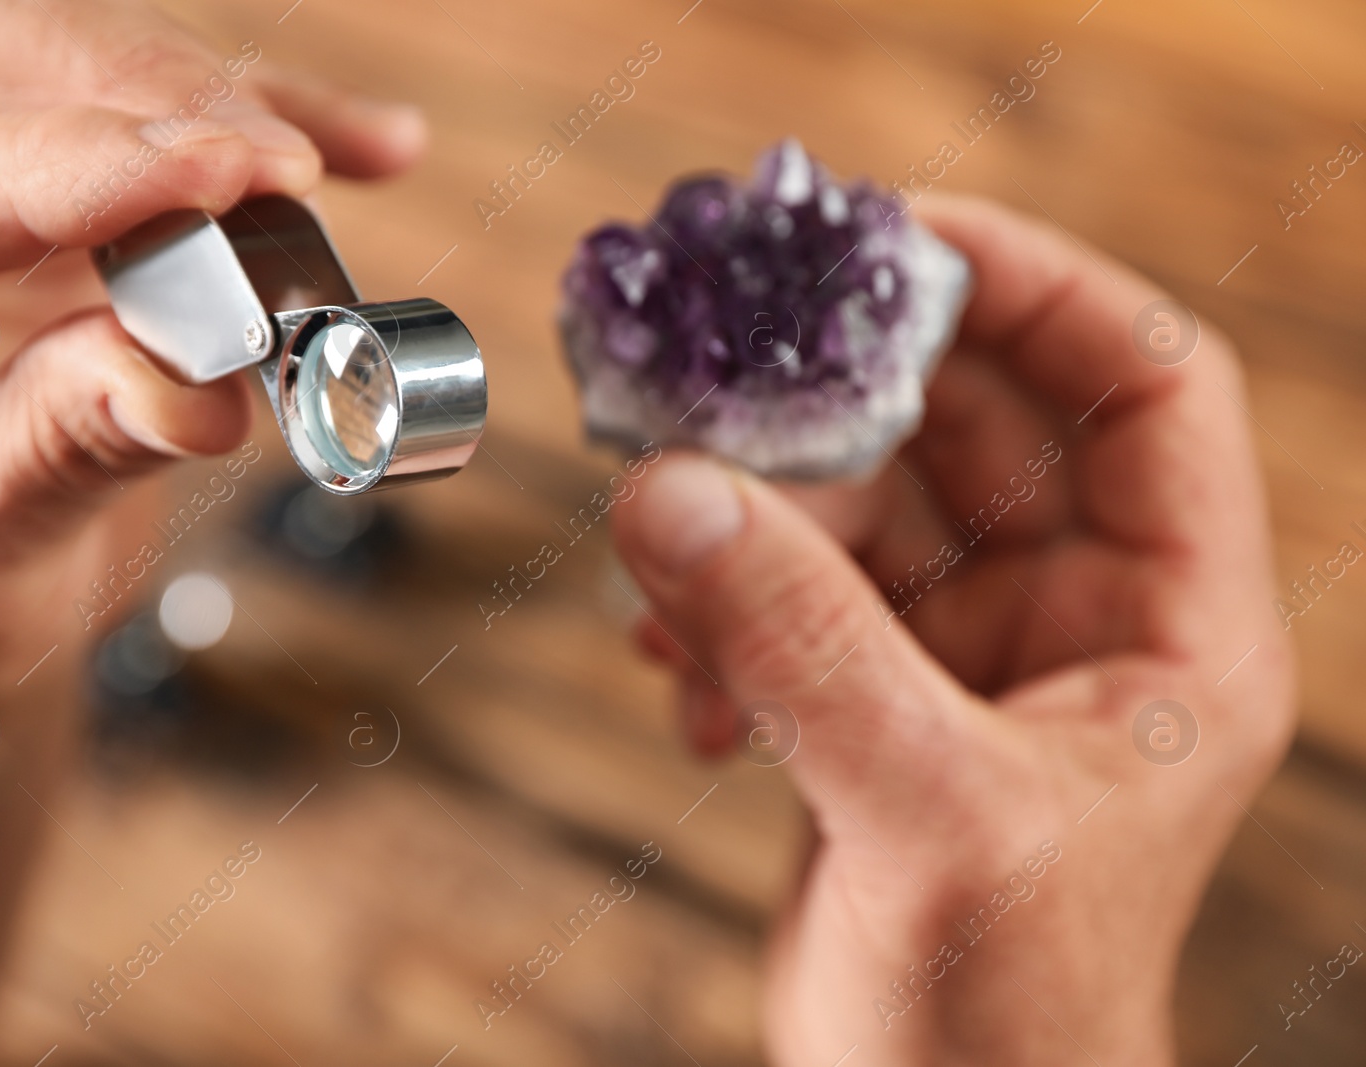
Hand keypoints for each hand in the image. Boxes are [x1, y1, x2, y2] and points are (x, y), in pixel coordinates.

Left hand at [0, 0, 425, 694]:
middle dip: (157, 96)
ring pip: (86, 61)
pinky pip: (154, 117)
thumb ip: (62, 450)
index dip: (87, 172)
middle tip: (277, 168)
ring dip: (226, 102)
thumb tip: (194, 390)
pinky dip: (261, 124)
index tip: (222, 179)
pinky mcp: (52, 189)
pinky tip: (357, 145)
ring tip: (335, 164)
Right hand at [614, 195, 1294, 1065]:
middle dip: (842, 403)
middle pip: (969, 427)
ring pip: (859, 507)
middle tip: (722, 381)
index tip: (897, 241)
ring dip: (754, 526)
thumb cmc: (1003, 1017)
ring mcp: (968, 654)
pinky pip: (791, 589)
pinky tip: (685, 677)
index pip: (1142, 382)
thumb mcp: (924, 814)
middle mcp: (1074, 618)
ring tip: (673, 579)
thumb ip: (803, 644)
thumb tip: (674, 490)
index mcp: (1165, 625)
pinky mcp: (874, 696)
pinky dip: (723, 610)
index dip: (1034, 286)